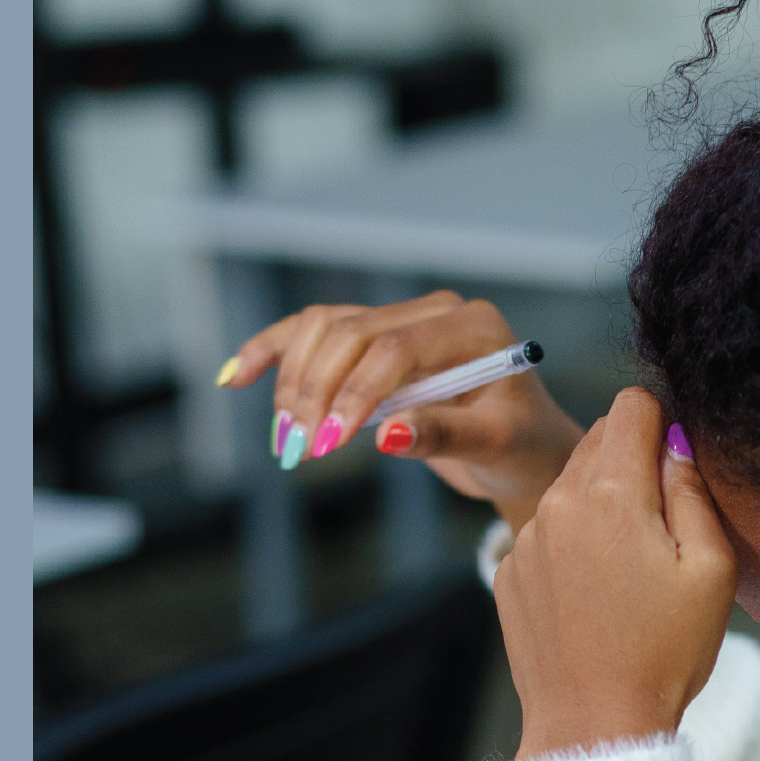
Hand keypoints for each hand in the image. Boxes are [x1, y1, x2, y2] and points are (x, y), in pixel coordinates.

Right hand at [217, 289, 583, 528]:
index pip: (395, 347)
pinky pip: (314, 333)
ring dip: (293, 381)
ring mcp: (401, 318)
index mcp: (472, 326)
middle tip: (299, 449)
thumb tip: (388, 434)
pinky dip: (274, 352)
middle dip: (316, 392)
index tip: (329, 443)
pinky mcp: (373, 337)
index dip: (354, 393)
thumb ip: (445, 436)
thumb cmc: (518, 448)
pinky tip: (237, 376)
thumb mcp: (493, 448)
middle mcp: (434, 311)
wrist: (523, 449)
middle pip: (350, 333)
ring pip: (323, 329)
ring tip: (286, 438)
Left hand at [497, 389, 737, 760]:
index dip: (663, 421)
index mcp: (611, 495)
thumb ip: (693, 491)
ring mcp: (526, 540)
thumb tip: (676, 442)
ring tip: (631, 565)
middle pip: (597, 439)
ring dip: (600, 503)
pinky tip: (596, 594)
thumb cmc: (664, 655)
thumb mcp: (710, 570)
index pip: (632, 406)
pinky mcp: (510, 574)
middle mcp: (557, 505)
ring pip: (568, 485)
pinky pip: (546, 532)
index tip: (678, 461)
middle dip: (632, 459)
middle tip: (663, 520)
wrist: (594, 726)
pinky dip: (571, 544)